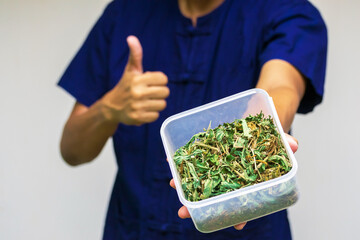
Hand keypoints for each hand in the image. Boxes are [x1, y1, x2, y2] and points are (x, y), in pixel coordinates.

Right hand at [100, 36, 169, 125]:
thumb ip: (135, 55)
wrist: (111, 107)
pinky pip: (156, 116)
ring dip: (156, 104)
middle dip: (160, 93)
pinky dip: (151, 114)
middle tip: (150, 93)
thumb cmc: (125, 86)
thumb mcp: (130, 70)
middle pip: (165, 92)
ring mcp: (137, 106)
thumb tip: (131, 38)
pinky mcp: (138, 118)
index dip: (159, 81)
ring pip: (162, 104)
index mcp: (138, 79)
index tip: (151, 83)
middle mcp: (137, 92)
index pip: (163, 79)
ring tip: (147, 102)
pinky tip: (143, 110)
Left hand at [169, 133, 298, 230]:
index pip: (246, 201)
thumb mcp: (277, 137)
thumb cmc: (269, 133)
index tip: (235, 226)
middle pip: (217, 195)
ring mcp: (220, 164)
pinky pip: (197, 159)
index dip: (241, 214)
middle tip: (184, 212)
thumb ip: (283, 142)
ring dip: (187, 183)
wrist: (258, 118)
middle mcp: (234, 175)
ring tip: (173, 184)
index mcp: (252, 178)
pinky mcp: (211, 151)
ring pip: (203, 179)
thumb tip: (293, 145)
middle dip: (200, 204)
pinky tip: (174, 162)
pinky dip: (186, 161)